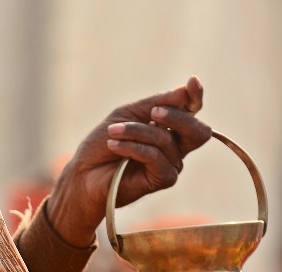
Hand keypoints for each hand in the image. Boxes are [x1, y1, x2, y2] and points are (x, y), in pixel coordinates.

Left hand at [46, 76, 211, 246]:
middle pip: (197, 131)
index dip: (195, 96)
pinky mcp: (164, 180)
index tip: (193, 81)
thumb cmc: (102, 144)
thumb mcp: (126, 115)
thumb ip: (156, 103)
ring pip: (165, 141)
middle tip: (153, 112)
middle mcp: (176, 147)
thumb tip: (185, 91)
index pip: (192, 111)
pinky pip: (156, 157)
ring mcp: (171, 165)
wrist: (83, 173)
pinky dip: (133, 148)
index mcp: (169, 128)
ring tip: (112, 132)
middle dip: (176, 117)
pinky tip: (114, 145)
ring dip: (135, 132)